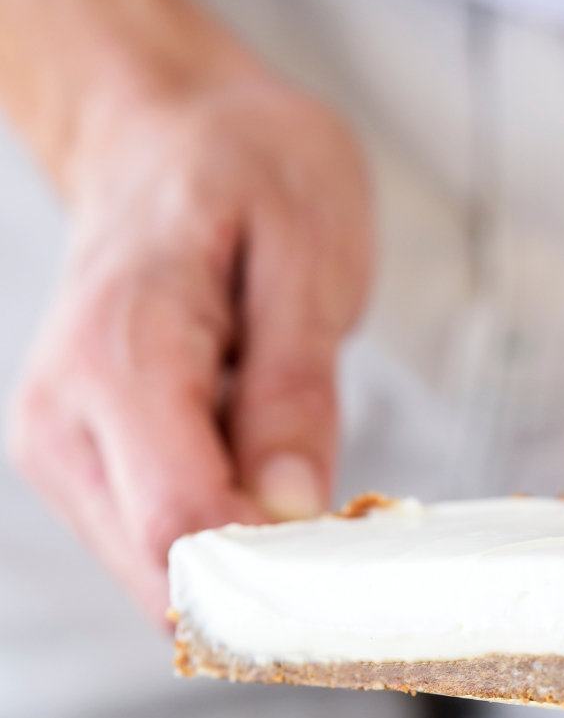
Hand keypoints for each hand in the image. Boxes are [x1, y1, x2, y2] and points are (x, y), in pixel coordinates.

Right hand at [8, 73, 371, 623]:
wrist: (164, 139)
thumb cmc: (240, 169)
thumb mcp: (306, 247)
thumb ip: (296, 384)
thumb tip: (291, 505)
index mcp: (119, 352)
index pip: (179, 520)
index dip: (270, 565)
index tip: (346, 558)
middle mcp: (65, 418)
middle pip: (162, 569)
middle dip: (261, 578)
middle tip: (343, 536)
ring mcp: (63, 451)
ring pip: (158, 576)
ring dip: (243, 563)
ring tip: (301, 487)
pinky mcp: (82, 470)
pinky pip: (158, 547)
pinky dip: (222, 542)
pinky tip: (263, 487)